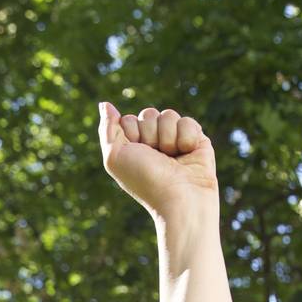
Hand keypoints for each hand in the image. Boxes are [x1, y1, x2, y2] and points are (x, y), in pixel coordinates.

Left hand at [97, 103, 218, 222]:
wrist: (179, 197)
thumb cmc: (145, 181)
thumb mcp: (115, 157)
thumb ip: (107, 129)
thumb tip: (105, 104)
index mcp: (133, 148)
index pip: (127, 120)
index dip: (131, 134)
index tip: (137, 154)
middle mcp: (154, 143)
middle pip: (148, 114)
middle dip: (150, 134)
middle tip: (156, 157)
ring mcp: (175, 140)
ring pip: (168, 115)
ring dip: (167, 137)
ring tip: (172, 157)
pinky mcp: (197, 140)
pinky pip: (187, 121)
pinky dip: (186, 138)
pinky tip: (187, 154)